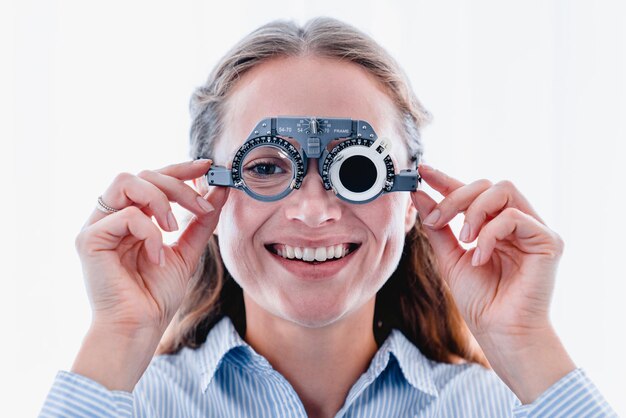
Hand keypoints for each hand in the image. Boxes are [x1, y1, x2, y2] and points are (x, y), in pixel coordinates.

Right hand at [75, 159, 228, 337]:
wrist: (139, 328)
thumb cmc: (156, 295)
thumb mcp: (187, 251)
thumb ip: (201, 221)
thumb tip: (220, 189)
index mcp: (133, 216)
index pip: (154, 179)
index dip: (180, 168)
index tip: (208, 166)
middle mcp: (112, 216)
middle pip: (143, 174)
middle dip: (178, 185)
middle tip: (202, 208)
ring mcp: (98, 225)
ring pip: (127, 180)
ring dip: (160, 199)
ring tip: (173, 227)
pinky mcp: (89, 239)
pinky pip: (125, 214)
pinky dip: (149, 232)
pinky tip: (157, 256)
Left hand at [410, 164, 563, 341]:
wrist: (500, 332)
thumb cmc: (480, 300)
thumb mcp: (449, 258)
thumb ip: (437, 226)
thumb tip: (419, 195)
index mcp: (493, 225)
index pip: (472, 193)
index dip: (447, 180)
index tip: (422, 171)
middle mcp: (515, 222)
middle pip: (487, 185)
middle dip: (455, 198)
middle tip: (436, 220)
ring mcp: (533, 229)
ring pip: (503, 190)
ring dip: (474, 211)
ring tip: (464, 239)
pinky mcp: (548, 241)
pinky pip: (514, 217)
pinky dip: (490, 233)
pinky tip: (480, 256)